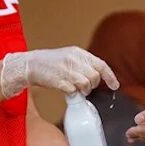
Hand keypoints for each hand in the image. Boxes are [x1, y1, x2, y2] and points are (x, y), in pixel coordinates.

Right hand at [0, 47, 119, 97]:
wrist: (30, 65)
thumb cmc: (50, 63)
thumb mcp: (69, 57)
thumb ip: (83, 64)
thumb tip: (97, 75)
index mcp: (78, 53)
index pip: (101, 64)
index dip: (110, 76)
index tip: (115, 85)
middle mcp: (74, 60)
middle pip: (94, 77)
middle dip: (91, 85)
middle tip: (83, 87)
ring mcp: (66, 70)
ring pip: (86, 84)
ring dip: (82, 90)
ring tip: (74, 88)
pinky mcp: (59, 80)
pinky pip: (73, 90)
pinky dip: (71, 92)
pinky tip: (66, 89)